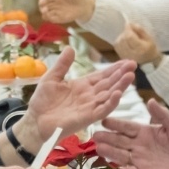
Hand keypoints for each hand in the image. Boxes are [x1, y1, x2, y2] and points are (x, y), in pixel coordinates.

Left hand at [13, 47, 135, 153]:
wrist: (35, 121)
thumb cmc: (42, 102)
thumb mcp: (51, 78)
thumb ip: (62, 65)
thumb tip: (70, 48)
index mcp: (83, 86)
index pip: (102, 76)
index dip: (114, 69)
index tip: (127, 62)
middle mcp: (89, 96)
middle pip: (109, 84)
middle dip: (121, 75)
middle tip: (133, 65)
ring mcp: (90, 107)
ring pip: (109, 96)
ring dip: (120, 86)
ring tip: (130, 76)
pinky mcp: (87, 118)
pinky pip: (102, 110)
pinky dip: (111, 103)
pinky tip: (118, 94)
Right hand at [39, 0, 94, 23]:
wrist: (84, 4)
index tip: (42, 2)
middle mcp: (52, 2)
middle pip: (43, 6)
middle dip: (42, 8)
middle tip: (44, 10)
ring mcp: (55, 10)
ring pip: (46, 14)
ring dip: (45, 15)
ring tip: (47, 15)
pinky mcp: (59, 18)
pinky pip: (52, 19)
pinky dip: (51, 19)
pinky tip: (52, 19)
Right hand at [93, 99, 168, 168]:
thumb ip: (162, 114)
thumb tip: (150, 100)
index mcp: (144, 131)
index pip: (126, 126)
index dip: (116, 124)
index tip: (104, 120)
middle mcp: (138, 145)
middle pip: (119, 141)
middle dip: (107, 138)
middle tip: (94, 136)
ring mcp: (140, 160)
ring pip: (121, 156)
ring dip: (110, 153)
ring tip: (99, 149)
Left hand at [113, 23, 160, 64]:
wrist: (148, 64)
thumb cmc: (150, 50)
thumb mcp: (150, 39)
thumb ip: (140, 31)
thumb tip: (131, 24)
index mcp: (141, 49)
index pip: (129, 37)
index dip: (128, 29)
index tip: (129, 24)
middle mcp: (131, 53)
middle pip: (123, 39)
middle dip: (126, 32)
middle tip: (131, 31)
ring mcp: (125, 56)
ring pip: (119, 42)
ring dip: (122, 36)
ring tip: (129, 36)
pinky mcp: (121, 57)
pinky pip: (117, 46)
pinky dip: (120, 41)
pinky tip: (125, 41)